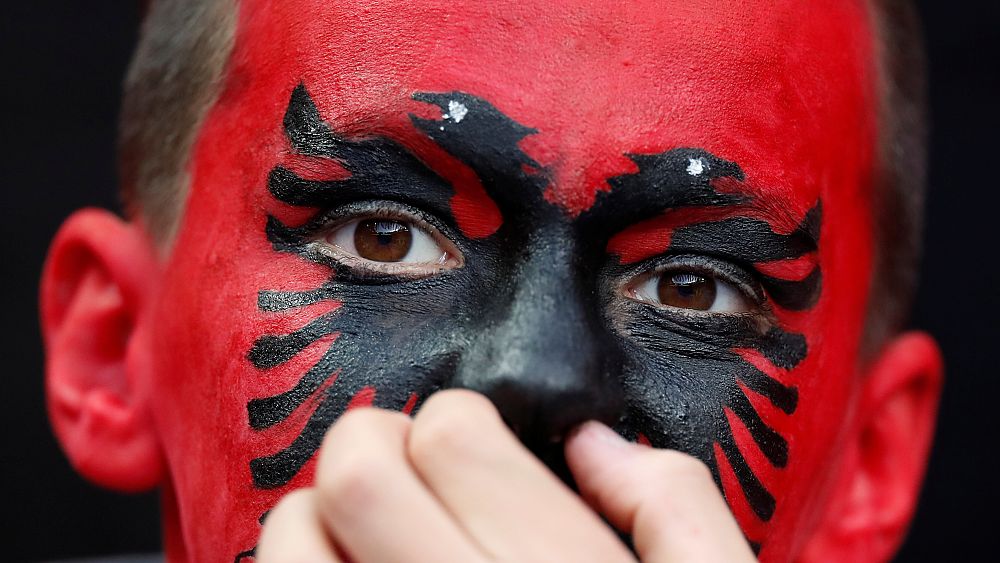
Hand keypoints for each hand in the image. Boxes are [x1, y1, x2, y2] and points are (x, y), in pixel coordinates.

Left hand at [256, 389, 755, 561]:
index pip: (453, 434)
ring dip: (316, 518)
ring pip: (288, 543)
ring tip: (366, 539)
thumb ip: (682, 510)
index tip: (472, 448)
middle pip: (354, 472)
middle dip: (372, 446)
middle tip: (402, 469)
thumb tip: (597, 441)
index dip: (457, 424)